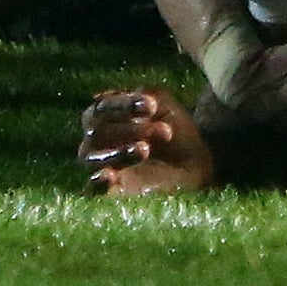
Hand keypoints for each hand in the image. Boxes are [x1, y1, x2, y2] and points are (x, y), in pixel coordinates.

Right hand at [79, 87, 216, 196]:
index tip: (152, 105)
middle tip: (164, 130)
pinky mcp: (109, 191)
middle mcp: (96, 139)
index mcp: (105, 115)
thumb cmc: (176, 131)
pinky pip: (92, 188)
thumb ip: (148, 95)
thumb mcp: (166, 106)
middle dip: (131, 129)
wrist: (194, 165)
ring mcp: (100, 166)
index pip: (103, 106)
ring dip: (120, 152)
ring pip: (93, 158)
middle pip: (98, 131)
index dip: (125, 105)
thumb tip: (128, 94)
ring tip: (146, 149)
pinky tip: (110, 175)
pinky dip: (97, 181)